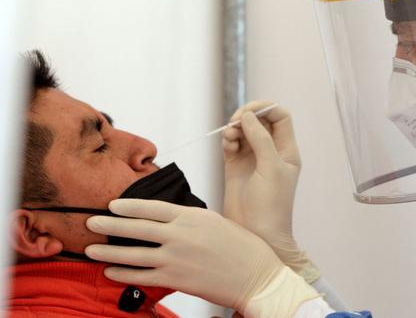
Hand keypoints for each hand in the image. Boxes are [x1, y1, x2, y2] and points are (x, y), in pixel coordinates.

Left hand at [84, 199, 283, 312]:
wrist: (256, 274)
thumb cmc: (241, 246)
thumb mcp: (215, 221)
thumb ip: (188, 218)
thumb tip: (166, 218)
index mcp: (190, 216)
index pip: (150, 207)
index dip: (127, 206)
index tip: (112, 205)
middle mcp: (179, 235)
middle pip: (135, 227)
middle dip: (109, 224)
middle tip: (90, 222)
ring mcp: (176, 258)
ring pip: (133, 253)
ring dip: (109, 251)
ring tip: (91, 248)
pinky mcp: (176, 279)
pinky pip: (142, 276)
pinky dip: (123, 273)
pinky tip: (110, 271)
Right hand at [223, 101, 319, 282]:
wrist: (257, 234)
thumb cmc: (271, 206)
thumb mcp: (271, 168)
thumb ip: (261, 139)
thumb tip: (247, 116)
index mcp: (287, 150)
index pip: (281, 117)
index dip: (266, 108)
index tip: (250, 111)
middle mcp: (270, 151)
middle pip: (260, 120)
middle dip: (247, 116)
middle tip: (235, 122)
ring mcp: (252, 158)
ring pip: (244, 130)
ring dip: (235, 127)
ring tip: (230, 137)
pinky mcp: (235, 166)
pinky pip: (231, 143)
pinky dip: (228, 139)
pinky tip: (227, 145)